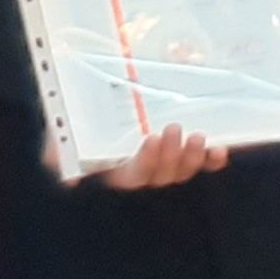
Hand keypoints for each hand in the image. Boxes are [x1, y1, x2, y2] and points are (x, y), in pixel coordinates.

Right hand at [58, 124, 228, 190]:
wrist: (97, 97)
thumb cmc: (77, 119)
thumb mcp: (62, 132)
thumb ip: (60, 151)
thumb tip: (70, 181)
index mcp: (115, 168)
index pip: (133, 175)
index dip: (145, 162)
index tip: (150, 138)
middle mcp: (143, 170)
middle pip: (162, 176)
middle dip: (170, 157)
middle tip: (175, 129)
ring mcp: (166, 162)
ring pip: (183, 171)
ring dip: (192, 158)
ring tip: (197, 136)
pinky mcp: (184, 151)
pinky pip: (202, 164)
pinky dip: (211, 160)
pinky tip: (219, 150)